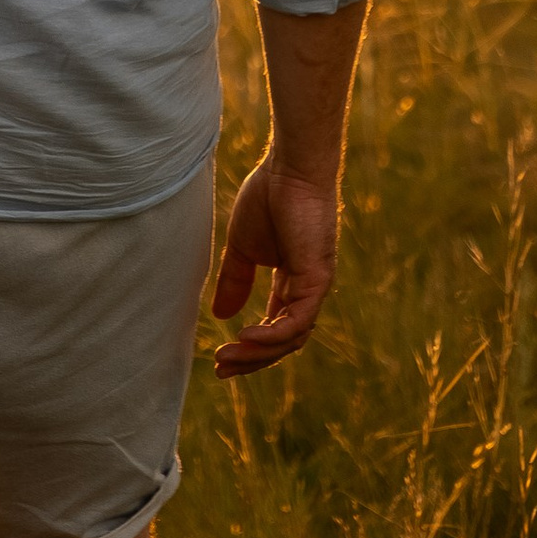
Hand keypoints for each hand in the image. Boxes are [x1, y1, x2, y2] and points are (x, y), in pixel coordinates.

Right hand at [209, 148, 340, 377]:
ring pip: (291, 339)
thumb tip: (221, 316)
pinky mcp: (317, 280)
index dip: (248, 348)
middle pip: (283, 342)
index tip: (219, 359)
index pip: (274, 328)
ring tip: (228, 356)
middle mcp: (307, 291)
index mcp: (291, 283)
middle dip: (251, 360)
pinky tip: (246, 336)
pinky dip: (273, 335)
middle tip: (221, 368)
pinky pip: (297, 322)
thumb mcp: (243, 247)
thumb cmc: (269, 197)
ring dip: (258, 353)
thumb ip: (235, 280)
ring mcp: (315, 287)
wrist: (288, 169)